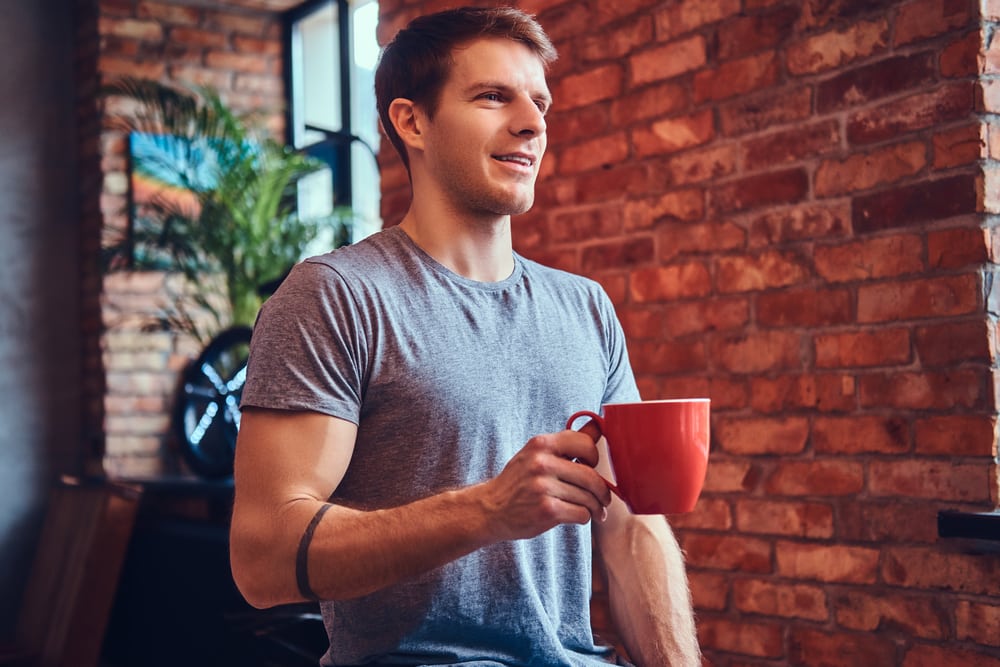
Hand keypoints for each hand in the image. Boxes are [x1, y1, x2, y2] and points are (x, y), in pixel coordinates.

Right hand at [477, 422, 611, 540]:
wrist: (490, 509)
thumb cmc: (519, 481)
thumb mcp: (537, 454)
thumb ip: (568, 442)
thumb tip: (599, 424)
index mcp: (541, 444)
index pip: (586, 443)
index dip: (594, 456)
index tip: (591, 467)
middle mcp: (542, 462)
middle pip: (591, 475)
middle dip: (602, 491)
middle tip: (604, 499)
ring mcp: (543, 487)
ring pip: (588, 497)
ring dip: (595, 507)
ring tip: (594, 511)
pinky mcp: (547, 510)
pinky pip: (581, 514)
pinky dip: (584, 517)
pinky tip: (578, 517)